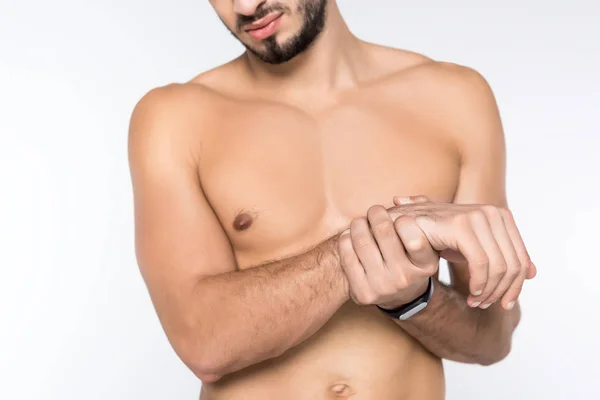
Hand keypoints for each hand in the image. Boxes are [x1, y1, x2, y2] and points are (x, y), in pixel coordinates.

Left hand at [338, 196, 439, 309]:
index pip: (415, 239)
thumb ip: (419, 217)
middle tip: (375, 211)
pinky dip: (345, 240)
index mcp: (426, 265)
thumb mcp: (425, 242)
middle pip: (384, 232)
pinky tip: (349, 236)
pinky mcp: (363, 293)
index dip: (403, 220)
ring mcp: (383, 287)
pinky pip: (347, 256)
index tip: (398, 216)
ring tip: (360, 222)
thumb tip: (398, 200)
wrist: (397, 294)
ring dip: (358, 224)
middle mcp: (405, 278)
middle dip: (377, 213)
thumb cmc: (409, 257)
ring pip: (362, 241)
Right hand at [389, 197, 536, 309]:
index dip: (516, 286)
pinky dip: (479, 284)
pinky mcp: (461, 225)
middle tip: (486, 306)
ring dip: (489, 292)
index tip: (503, 304)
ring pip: (499, 268)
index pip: (521, 259)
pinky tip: (471, 294)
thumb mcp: (475, 248)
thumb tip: (534, 273)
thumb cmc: (438, 237)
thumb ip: (503, 257)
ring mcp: (477, 216)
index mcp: (500, 215)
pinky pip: (481, 264)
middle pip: (514, 265)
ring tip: (476, 302)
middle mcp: (492, 212)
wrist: (403, 227)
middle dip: (502, 292)